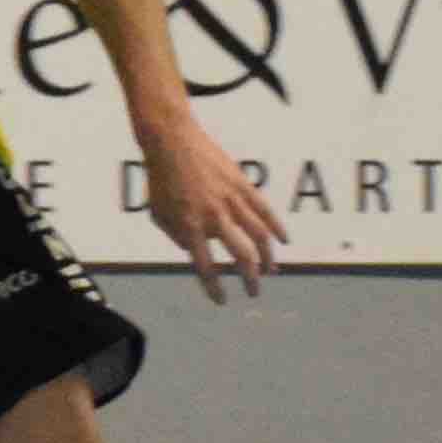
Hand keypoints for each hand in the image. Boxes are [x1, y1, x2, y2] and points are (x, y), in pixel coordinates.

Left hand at [136, 108, 287, 303]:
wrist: (171, 141)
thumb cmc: (161, 179)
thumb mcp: (158, 213)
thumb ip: (176, 236)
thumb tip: (194, 250)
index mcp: (189, 226)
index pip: (205, 266)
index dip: (214, 287)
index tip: (222, 300)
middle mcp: (213, 216)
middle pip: (240, 255)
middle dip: (250, 278)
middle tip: (254, 291)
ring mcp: (231, 200)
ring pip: (258, 236)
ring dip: (267, 257)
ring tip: (270, 271)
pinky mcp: (243, 185)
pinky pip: (265, 211)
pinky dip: (276, 227)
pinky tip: (283, 240)